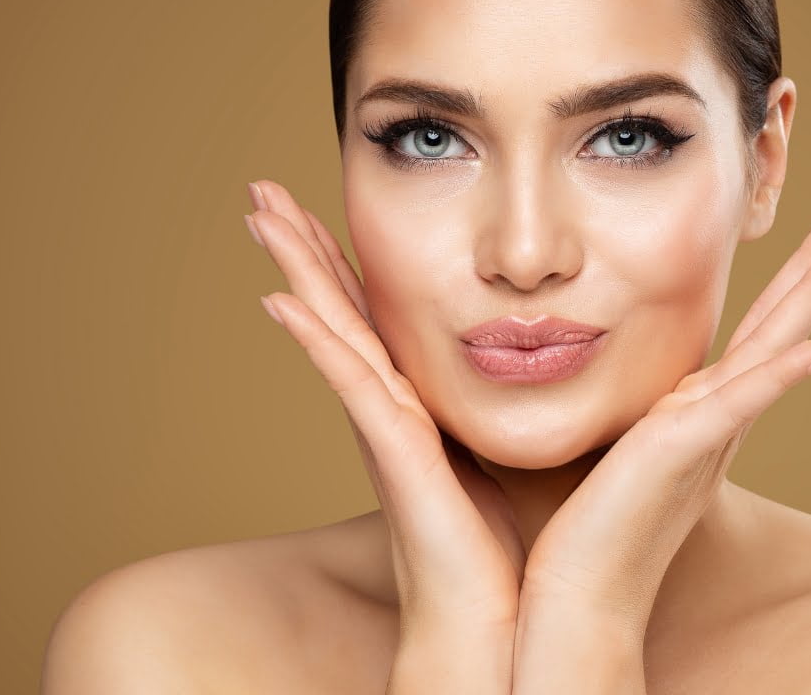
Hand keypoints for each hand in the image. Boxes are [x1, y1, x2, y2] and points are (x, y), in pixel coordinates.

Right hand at [242, 179, 523, 685]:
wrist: (498, 620)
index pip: (373, 316)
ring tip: (260, 211)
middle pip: (337, 308)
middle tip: (263, 189)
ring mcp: (384, 427)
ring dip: (296, 267)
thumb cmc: (510, 545)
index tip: (321, 208)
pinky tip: (280, 298)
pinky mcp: (394, 451)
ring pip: (332, 328)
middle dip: (302, 245)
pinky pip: (349, 383)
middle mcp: (388, 409)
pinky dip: (314, 339)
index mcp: (415, 405)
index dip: (343, 262)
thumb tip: (550, 362)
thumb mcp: (510, 449)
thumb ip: (511, 405)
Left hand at [517, 204, 810, 644]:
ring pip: (775, 347)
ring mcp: (709, 432)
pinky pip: (744, 404)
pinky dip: (783, 375)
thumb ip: (643, 413)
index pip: (757, 332)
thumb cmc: (593, 525)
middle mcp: (718, 416)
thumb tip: (633, 381)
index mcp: (703, 411)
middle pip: (782, 326)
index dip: (791, 283)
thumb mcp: (624, 446)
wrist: (581, 592)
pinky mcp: (685, 451)